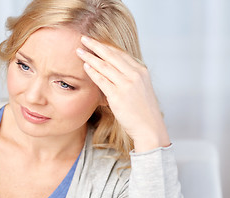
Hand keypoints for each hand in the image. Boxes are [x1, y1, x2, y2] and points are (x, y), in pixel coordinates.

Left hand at [76, 36, 169, 151]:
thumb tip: (115, 70)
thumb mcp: (141, 88)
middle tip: (84, 38)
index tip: (95, 41)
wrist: (150, 127)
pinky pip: (102, 80)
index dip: (106, 46)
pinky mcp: (118, 96)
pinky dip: (93, 72)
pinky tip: (85, 66)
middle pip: (111, 55)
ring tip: (80, 51)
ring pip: (105, 66)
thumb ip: (130, 77)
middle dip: (96, 45)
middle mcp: (135, 75)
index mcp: (141, 71)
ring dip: (90, 57)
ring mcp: (126, 85)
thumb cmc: (144, 110)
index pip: (120, 53)